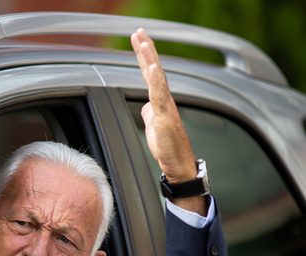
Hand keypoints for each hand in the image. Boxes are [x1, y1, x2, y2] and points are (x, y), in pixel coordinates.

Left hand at [131, 28, 206, 215]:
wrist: (178, 164)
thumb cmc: (167, 147)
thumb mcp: (153, 126)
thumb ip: (149, 113)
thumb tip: (145, 106)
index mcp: (159, 101)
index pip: (149, 74)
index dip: (143, 57)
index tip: (137, 39)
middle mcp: (164, 100)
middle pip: (153, 70)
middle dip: (146, 50)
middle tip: (138, 31)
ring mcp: (166, 107)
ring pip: (158, 79)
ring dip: (150, 59)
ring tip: (144, 42)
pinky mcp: (166, 117)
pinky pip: (161, 96)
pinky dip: (157, 81)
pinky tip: (153, 68)